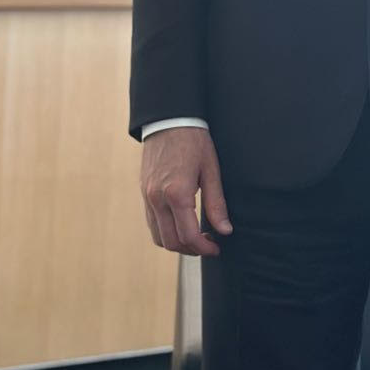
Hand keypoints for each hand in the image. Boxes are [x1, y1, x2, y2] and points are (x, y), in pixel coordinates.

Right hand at [140, 126, 231, 256]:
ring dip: (177, 244)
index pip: (189, 236)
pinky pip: (152, 223)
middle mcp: (157, 198)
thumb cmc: (193, 141)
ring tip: (196, 237)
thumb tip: (225, 231)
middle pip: (171, 242)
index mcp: (177, 193)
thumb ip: (217, 203)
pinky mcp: (144, 192)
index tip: (217, 247)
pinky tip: (181, 224)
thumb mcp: (211, 170)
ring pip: (158, 237)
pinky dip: (166, 232)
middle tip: (209, 244)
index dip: (205, 248)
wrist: (169, 120)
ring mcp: (147, 196)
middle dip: (192, 250)